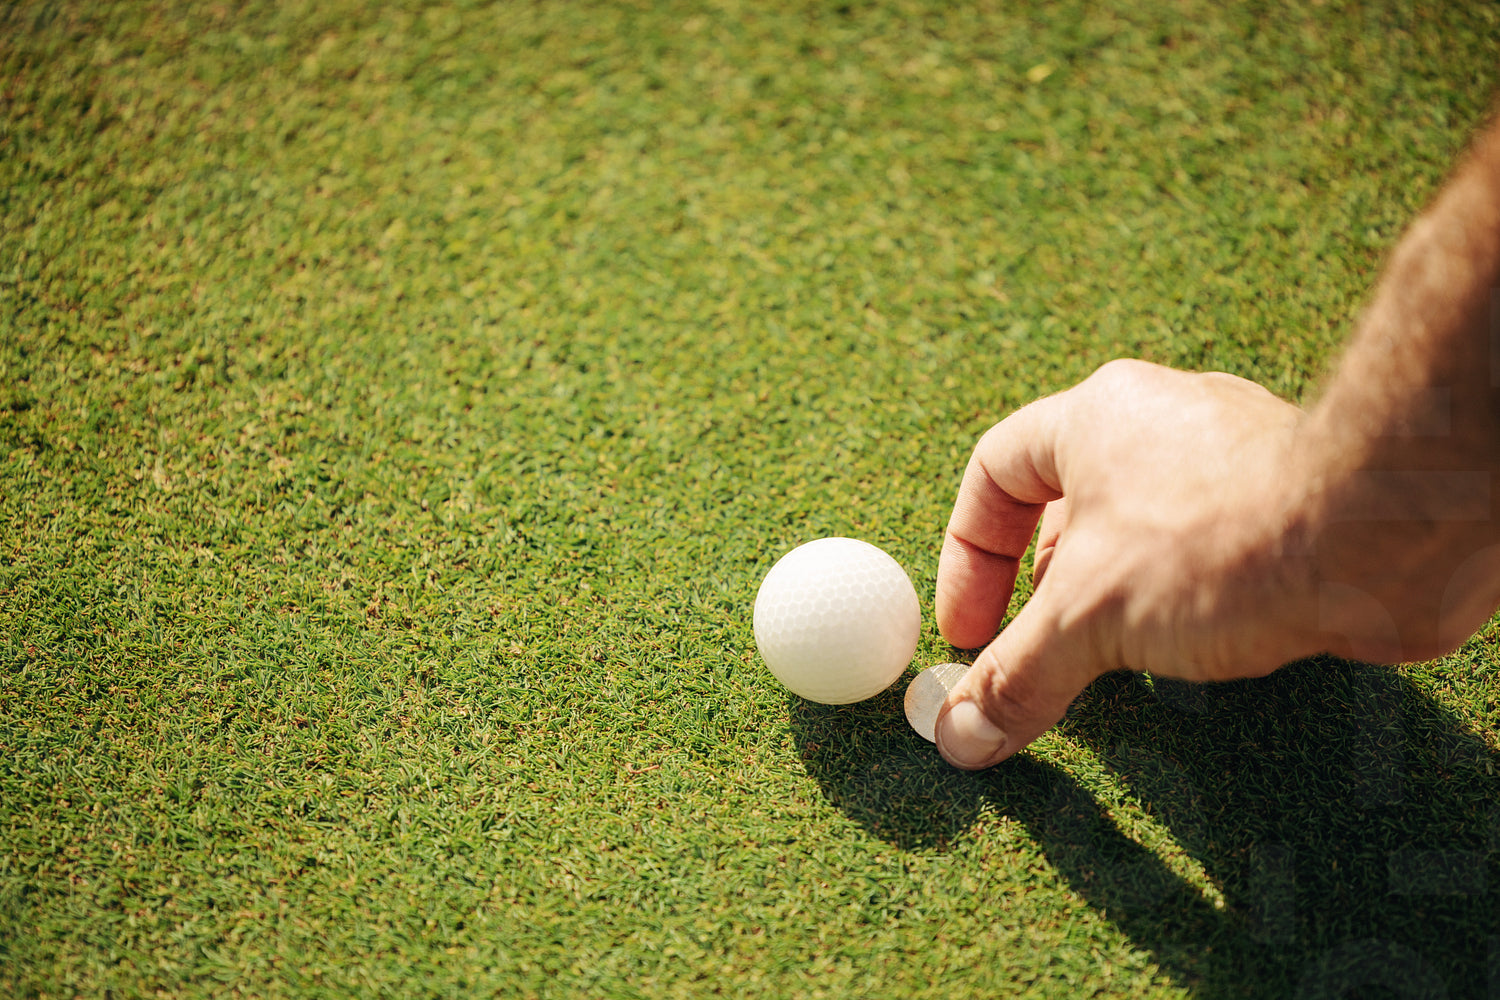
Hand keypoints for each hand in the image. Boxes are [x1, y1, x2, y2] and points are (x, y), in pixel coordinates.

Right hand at [933, 359, 1323, 768]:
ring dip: (1110, 604)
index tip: (970, 632)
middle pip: (1066, 508)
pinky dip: (1176, 608)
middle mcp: (1159, 426)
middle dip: (1040, 592)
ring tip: (1105, 666)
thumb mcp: (1088, 618)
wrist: (1380, 539)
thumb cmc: (1222, 541)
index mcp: (1096, 418)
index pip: (994, 473)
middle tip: (1032, 656)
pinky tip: (1183, 658)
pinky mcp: (1283, 508)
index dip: (968, 558)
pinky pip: (1201, 557)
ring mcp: (1227, 463)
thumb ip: (1017, 674)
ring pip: (1138, 535)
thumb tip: (958, 734)